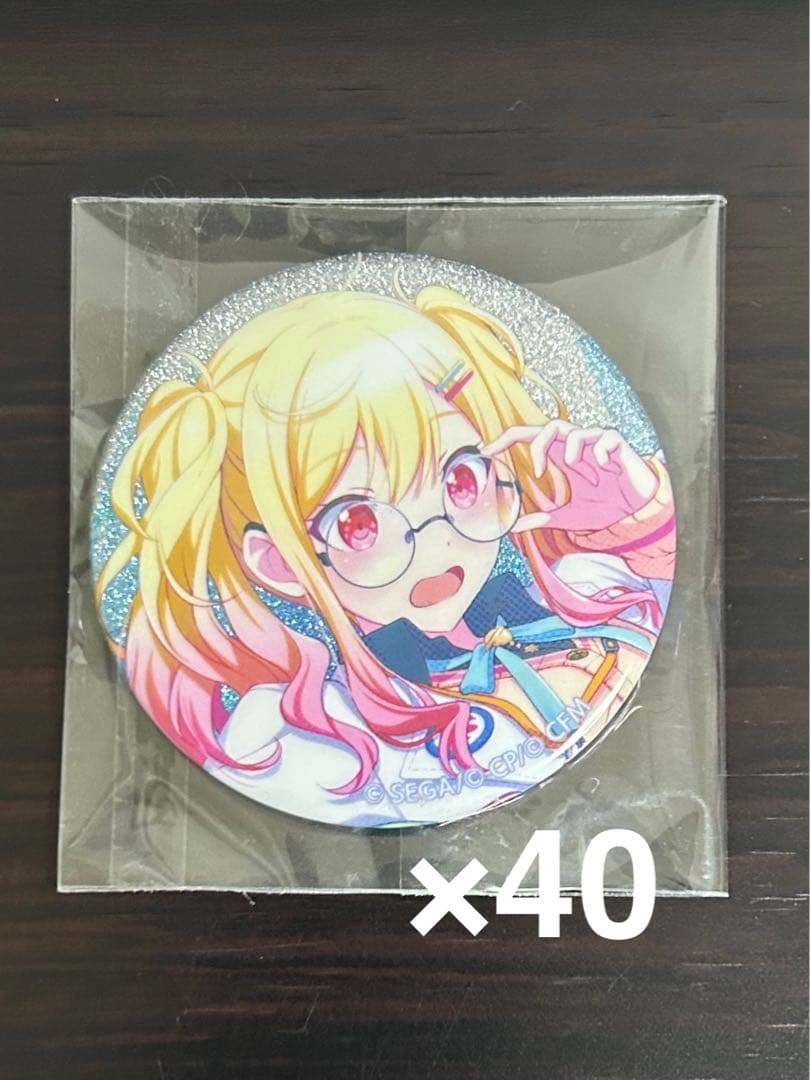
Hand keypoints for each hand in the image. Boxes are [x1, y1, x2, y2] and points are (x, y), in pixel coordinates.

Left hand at [481, 419, 657, 532]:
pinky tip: (604, 469)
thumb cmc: (605, 504)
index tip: (485, 450)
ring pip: (573, 430)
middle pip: (548, 426)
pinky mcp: (617, 443)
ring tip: (579, 472)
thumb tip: (515, 527)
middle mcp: (575, 445)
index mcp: (560, 456)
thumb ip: (543, 518)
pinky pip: (603, 437)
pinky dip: (599, 452)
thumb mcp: (570, 516)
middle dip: (537, 444)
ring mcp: (596, 441)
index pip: (528, 437)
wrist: (639, 508)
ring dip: (570, 451)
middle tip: (536, 471)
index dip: (505, 439)